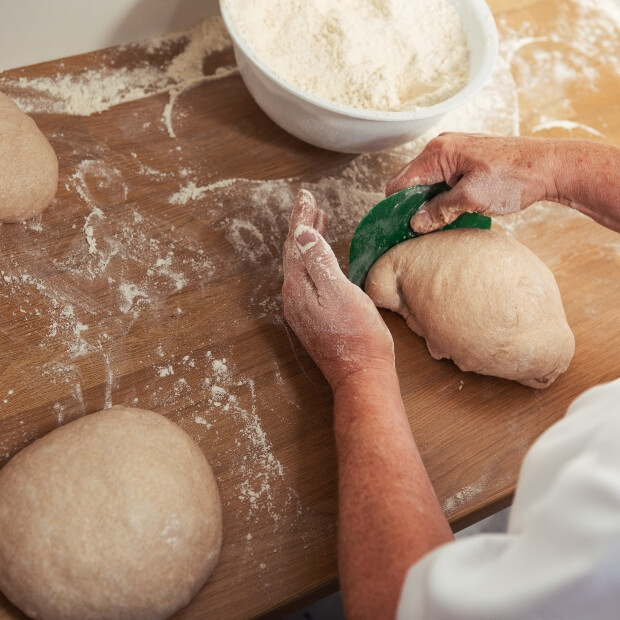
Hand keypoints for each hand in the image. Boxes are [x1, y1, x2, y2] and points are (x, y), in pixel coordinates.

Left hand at [282, 190, 394, 390]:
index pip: (295, 242)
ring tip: (317, 222)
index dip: (301, 217)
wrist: (361, 373)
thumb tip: (300, 234)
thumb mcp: (340, 292)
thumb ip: (319, 262)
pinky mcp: (312, 316)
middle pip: (294, 251)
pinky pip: (307, 278)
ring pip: (301, 264)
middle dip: (302, 225)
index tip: (306, 195)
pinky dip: (313, 259)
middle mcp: (294, 297)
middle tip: (310, 203)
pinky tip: (322, 258)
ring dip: (307, 241)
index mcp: (298, 287)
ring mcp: (301, 308)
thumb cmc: (357, 335)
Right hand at [386, 134, 555, 232]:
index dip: (396, 208)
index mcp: (438, 153)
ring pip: (426, 182)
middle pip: (410, 181)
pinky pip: (442, 179)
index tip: (401, 229)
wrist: (550, 166)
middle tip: (422, 229)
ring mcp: (454, 151)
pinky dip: (442, 195)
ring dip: (429, 202)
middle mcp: (441, 147)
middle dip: (412, 205)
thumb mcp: (471, 199)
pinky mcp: (466, 158)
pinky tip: (453, 210)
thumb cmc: (514, 178)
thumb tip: (415, 223)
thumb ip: (438, 210)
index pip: (399, 183)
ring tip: (440, 221)